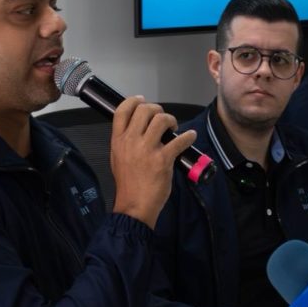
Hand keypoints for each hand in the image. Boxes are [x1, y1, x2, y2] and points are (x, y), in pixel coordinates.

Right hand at [110, 96, 195, 227]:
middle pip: (144, 110)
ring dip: (172, 120)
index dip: (134, 101)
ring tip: (174, 128)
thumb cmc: (128, 185)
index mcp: (118, 140)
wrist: (134, 206)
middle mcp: (131, 141)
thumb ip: (125, 142)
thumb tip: (138, 129)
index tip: (142, 100)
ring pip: (161, 119)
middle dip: (157, 109)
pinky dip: (188, 136)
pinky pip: (179, 139)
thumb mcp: (117, 158)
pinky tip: (190, 137)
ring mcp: (147, 150)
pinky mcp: (163, 159)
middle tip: (163, 118)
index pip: (121, 110)